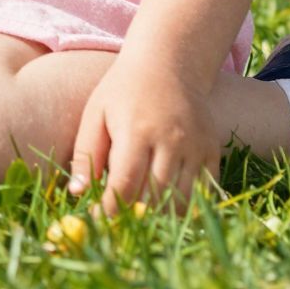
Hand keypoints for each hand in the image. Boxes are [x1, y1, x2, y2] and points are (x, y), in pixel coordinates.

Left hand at [68, 52, 223, 214]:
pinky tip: (168, 207)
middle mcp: (171, 140)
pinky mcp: (212, 150)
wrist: (168, 65)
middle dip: (136, 215)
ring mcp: (196, 146)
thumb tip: (77, 192)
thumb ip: (86, 152)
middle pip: (155, 195)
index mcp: (136, 131)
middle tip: (120, 223)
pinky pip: (204, 190)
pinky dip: (188, 205)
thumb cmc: (122, 90)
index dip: (112, 207)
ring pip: (182, 198)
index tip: (100, 217)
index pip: (125, 183)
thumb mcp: (95, 114)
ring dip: (162, 215)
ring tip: (142, 217)